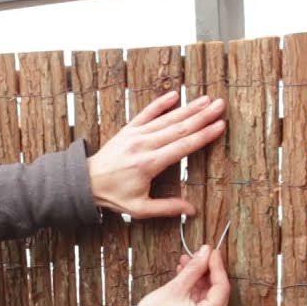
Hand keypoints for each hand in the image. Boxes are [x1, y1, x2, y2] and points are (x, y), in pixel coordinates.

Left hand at [87, 92, 226, 218]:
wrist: (85, 182)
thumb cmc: (114, 196)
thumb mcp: (140, 209)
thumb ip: (166, 208)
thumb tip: (192, 211)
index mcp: (149, 164)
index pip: (182, 147)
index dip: (203, 136)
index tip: (219, 126)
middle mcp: (144, 145)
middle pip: (178, 128)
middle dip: (201, 116)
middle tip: (220, 105)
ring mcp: (135, 135)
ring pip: (166, 118)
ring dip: (188, 108)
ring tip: (207, 99)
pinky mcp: (128, 129)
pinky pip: (146, 113)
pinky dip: (160, 103)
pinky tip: (175, 94)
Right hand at [136, 244, 230, 305]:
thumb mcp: (175, 288)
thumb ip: (194, 269)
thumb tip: (205, 252)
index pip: (221, 288)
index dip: (217, 267)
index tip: (211, 251)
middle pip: (217, 293)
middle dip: (207, 271)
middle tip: (199, 254)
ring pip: (209, 296)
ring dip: (199, 278)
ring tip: (187, 262)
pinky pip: (202, 303)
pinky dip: (195, 289)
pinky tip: (186, 274)